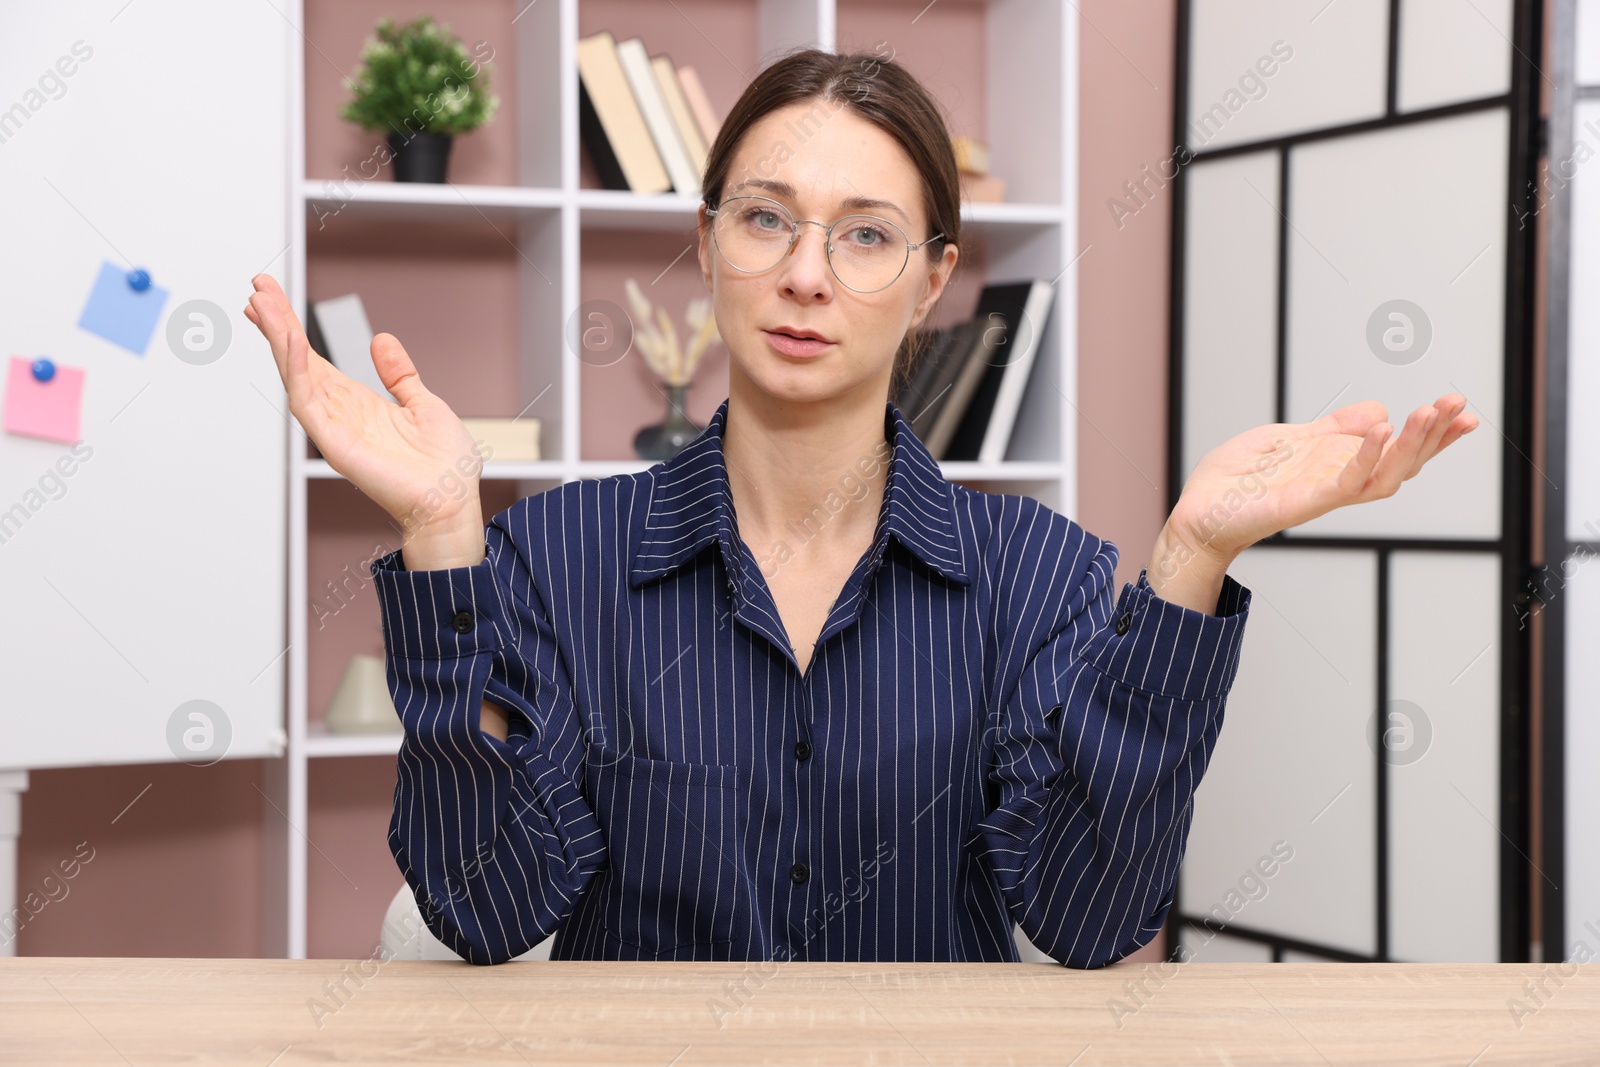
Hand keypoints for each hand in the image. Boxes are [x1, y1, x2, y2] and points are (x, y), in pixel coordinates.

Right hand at [243, 274, 485, 545]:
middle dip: (276, 323)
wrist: (451, 502)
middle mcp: (341, 413)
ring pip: (296, 375)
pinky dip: (298, 370)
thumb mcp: (424, 403)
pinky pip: (309, 401)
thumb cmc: (443, 467)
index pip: (316, 359)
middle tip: (258, 287)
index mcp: (359, 403)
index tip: (275, 296)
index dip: (294, 328)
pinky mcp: (334, 443)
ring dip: (278, 338)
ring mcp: (334, 428)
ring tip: (263, 303)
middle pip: (298, 361)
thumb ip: (399, 374)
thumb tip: (381, 341)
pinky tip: (291, 340)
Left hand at [1164, 392, 1478, 566]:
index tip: (1461, 407)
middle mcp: (1338, 484)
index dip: (1431, 433)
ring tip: (1430, 412)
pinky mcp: (1303, 504)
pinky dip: (1365, 457)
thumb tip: (1377, 410)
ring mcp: (1323, 496)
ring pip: (1385, 477)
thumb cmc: (1233, 481)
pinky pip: (1344, 484)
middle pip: (1403, 465)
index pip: (1397, 451)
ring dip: (1412, 445)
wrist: (1195, 511)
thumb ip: (1330, 429)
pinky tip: (1381, 429)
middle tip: (1460, 405)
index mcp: (1337, 466)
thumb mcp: (1286, 439)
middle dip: (1435, 436)